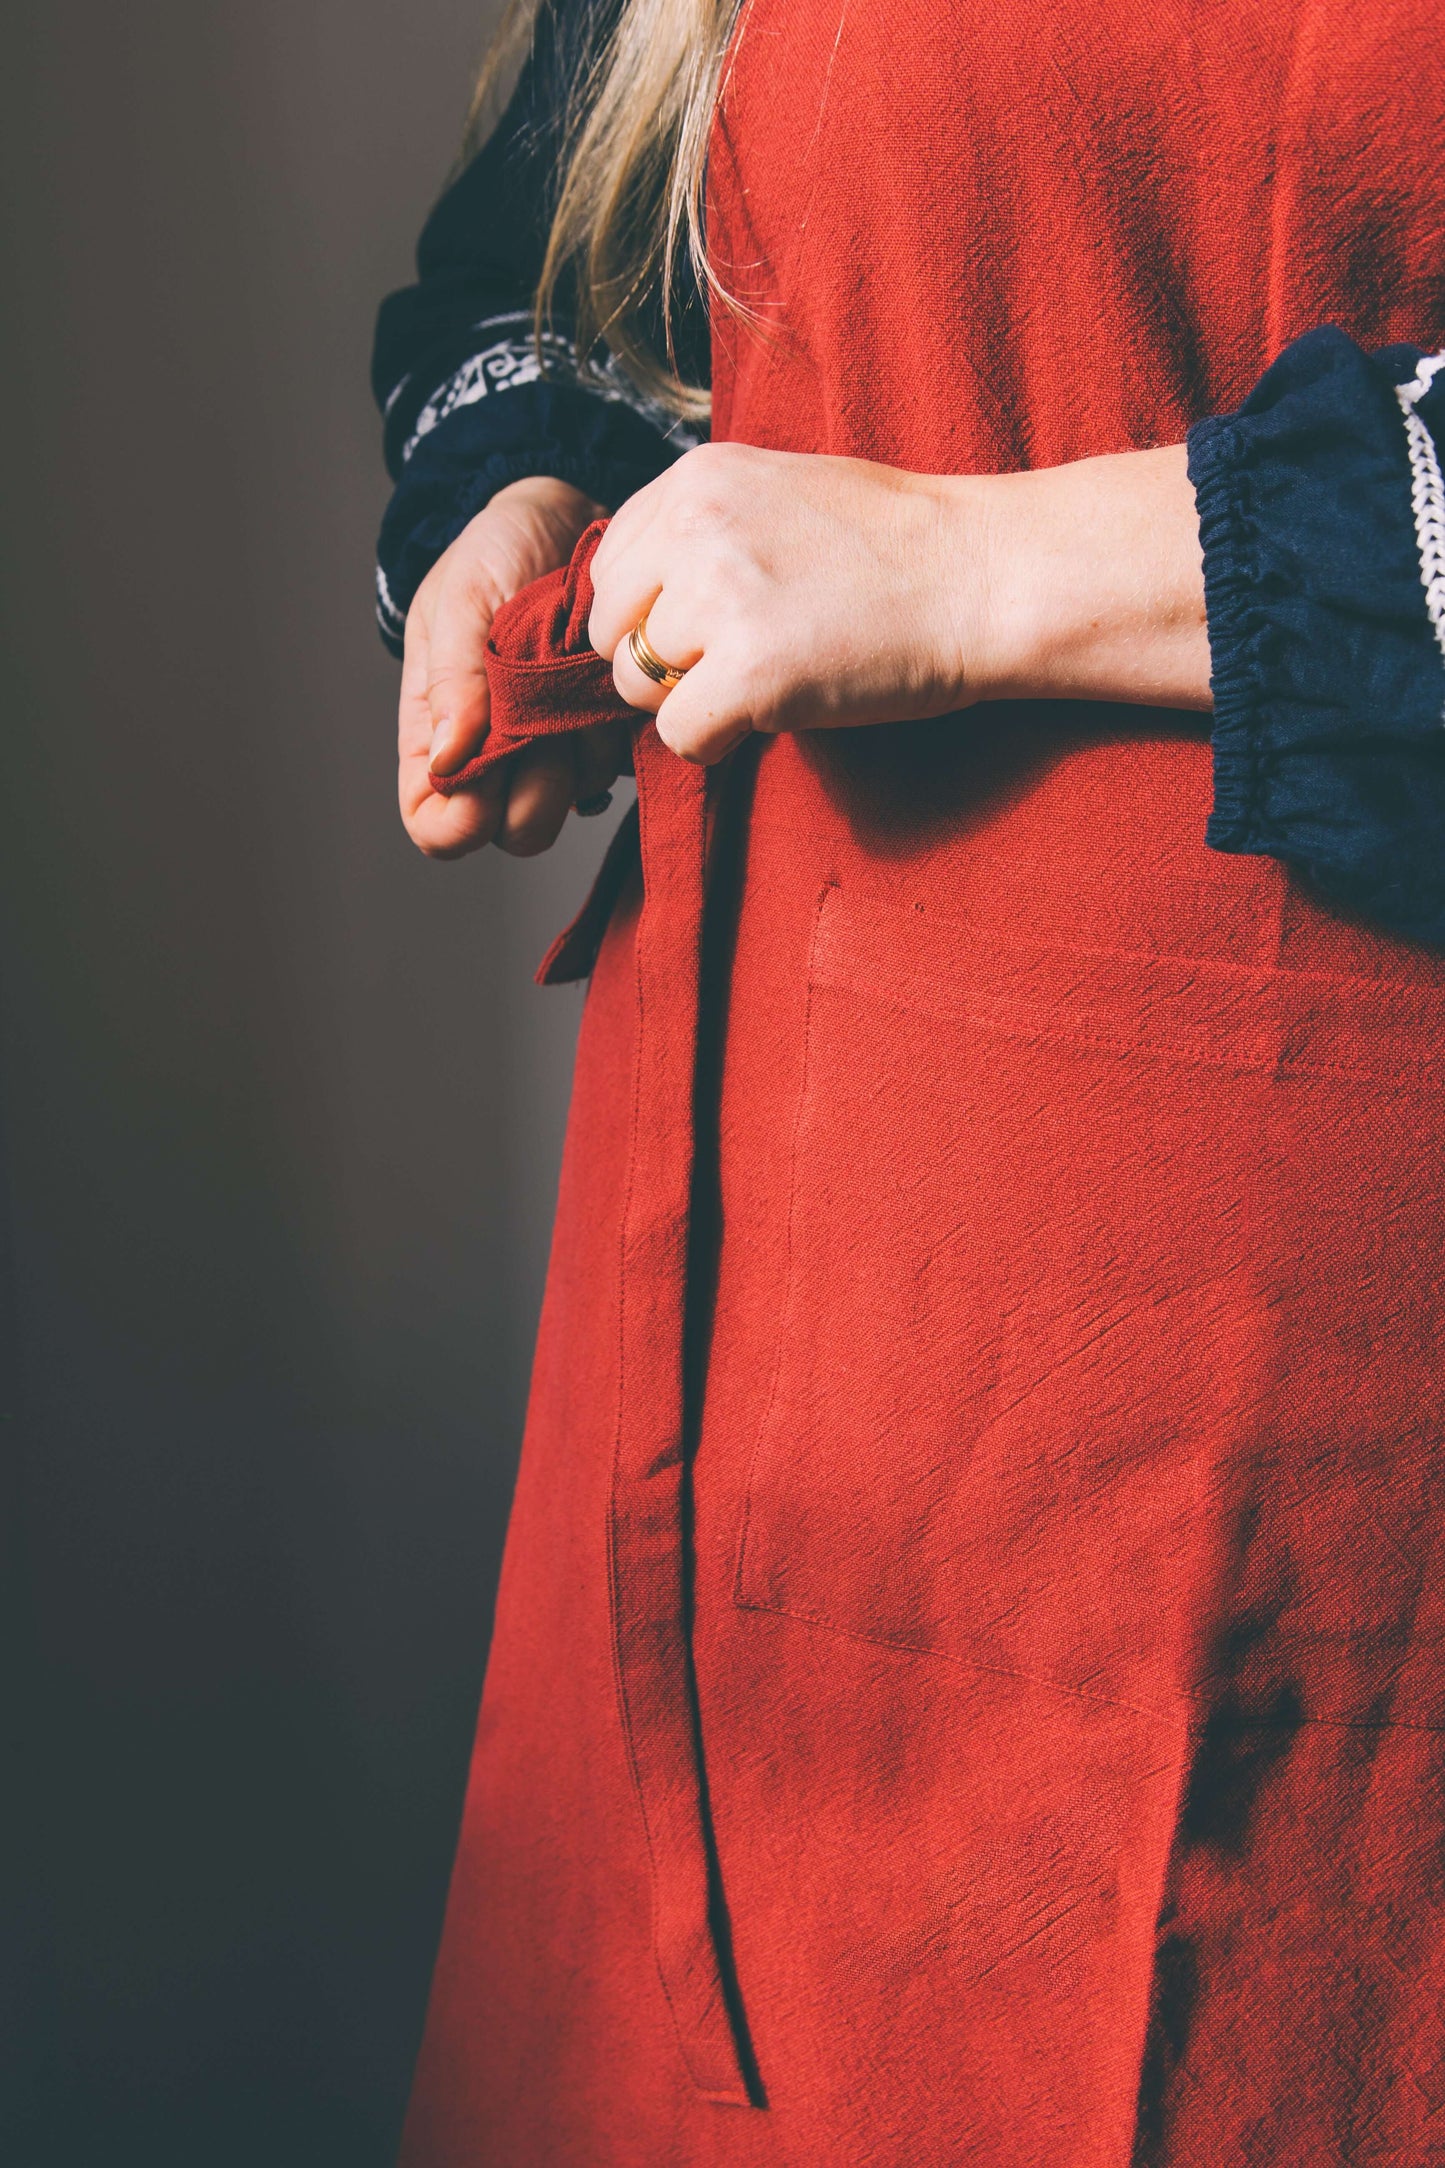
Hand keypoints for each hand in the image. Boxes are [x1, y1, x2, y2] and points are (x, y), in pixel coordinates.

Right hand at [398, 474, 629, 858]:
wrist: (569, 510)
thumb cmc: (497, 550)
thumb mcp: (462, 595)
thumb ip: (454, 674)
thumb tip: (448, 761)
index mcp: (439, 737)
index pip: (436, 826)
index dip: (457, 821)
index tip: (480, 771)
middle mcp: (498, 757)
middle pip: (517, 830)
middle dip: (535, 782)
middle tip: (543, 712)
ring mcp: (558, 749)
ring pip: (576, 799)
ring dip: (580, 743)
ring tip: (573, 670)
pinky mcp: (608, 733)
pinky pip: (620, 764)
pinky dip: (613, 726)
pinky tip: (603, 674)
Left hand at [586, 441, 1210, 764]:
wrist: (986, 576)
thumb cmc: (900, 544)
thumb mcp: (780, 494)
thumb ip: (703, 529)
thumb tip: (641, 596)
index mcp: (697, 479)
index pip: (610, 567)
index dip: (650, 612)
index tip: (708, 627)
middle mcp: (695, 529)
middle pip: (610, 630)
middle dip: (657, 661)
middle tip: (736, 662)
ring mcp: (719, 599)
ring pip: (636, 686)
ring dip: (691, 699)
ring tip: (768, 679)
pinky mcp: (749, 671)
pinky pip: (678, 734)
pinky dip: (715, 742)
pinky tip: (772, 713)